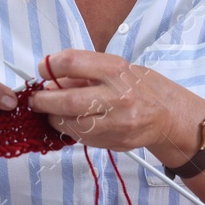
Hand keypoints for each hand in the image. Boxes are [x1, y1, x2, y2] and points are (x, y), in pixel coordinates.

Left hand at [28, 49, 203, 162]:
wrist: (169, 116)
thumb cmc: (142, 88)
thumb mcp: (117, 68)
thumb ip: (85, 72)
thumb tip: (51, 79)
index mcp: (115, 70)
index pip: (71, 62)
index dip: (49, 66)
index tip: (42, 70)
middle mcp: (116, 96)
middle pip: (65, 99)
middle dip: (42, 100)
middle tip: (36, 99)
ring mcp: (115, 122)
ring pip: (68, 123)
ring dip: (53, 117)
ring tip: (52, 111)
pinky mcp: (113, 141)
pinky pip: (79, 137)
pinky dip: (68, 129)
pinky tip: (69, 122)